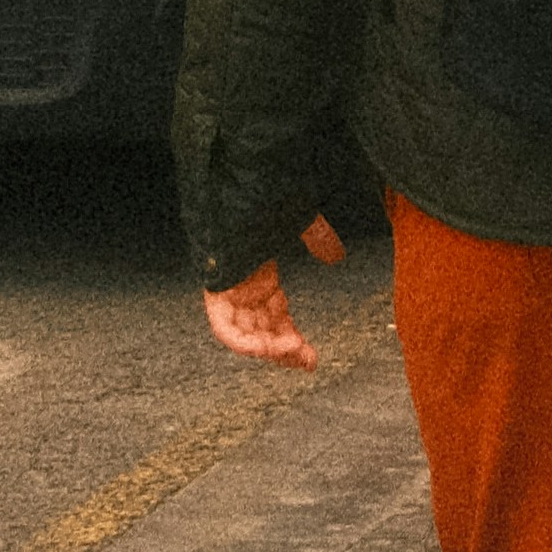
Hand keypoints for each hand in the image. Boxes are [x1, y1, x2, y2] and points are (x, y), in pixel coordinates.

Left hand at [202, 216, 345, 366]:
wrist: (237, 190)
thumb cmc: (263, 201)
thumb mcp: (297, 221)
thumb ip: (317, 237)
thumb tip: (336, 253)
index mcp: (260, 278)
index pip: (276, 320)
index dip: (292, 338)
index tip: (311, 357)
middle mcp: (244, 291)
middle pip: (263, 333)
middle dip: (284, 350)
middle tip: (307, 360)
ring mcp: (229, 293)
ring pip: (247, 335)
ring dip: (269, 348)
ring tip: (292, 352)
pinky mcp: (215, 295)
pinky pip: (226, 329)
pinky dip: (244, 341)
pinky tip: (263, 347)